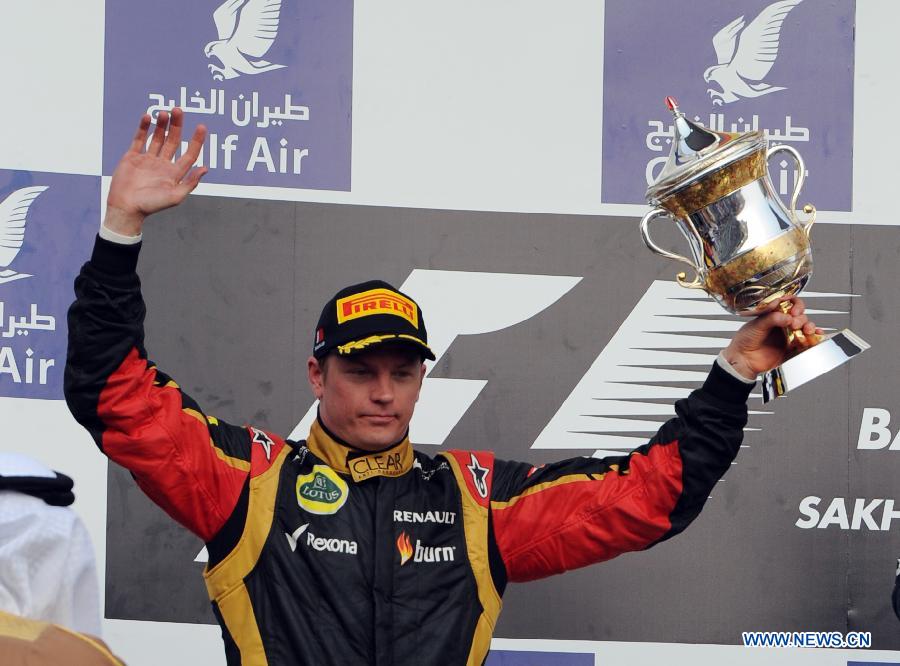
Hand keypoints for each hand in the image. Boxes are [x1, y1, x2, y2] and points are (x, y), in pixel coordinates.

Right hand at [104, 109, 207, 235]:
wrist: (126, 208)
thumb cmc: (152, 205)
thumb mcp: (175, 196)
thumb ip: (190, 182)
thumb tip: (205, 168)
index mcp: (175, 173)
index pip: (189, 153)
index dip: (196, 140)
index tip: (201, 126)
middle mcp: (163, 164)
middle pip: (173, 141)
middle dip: (177, 126)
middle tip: (178, 110)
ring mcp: (148, 160)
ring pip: (157, 137)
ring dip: (161, 125)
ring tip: (164, 113)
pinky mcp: (132, 157)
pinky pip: (139, 139)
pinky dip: (143, 128)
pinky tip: (147, 117)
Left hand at [721, 297, 822, 378]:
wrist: (743, 360)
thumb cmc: (745, 341)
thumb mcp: (756, 325)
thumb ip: (771, 319)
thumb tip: (787, 316)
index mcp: (773, 314)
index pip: (789, 303)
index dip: (794, 304)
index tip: (793, 310)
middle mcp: (782, 324)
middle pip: (800, 315)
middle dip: (801, 318)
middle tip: (794, 323)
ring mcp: (788, 335)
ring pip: (805, 326)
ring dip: (809, 325)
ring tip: (806, 329)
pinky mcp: (792, 348)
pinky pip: (807, 341)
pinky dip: (815, 337)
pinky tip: (816, 335)